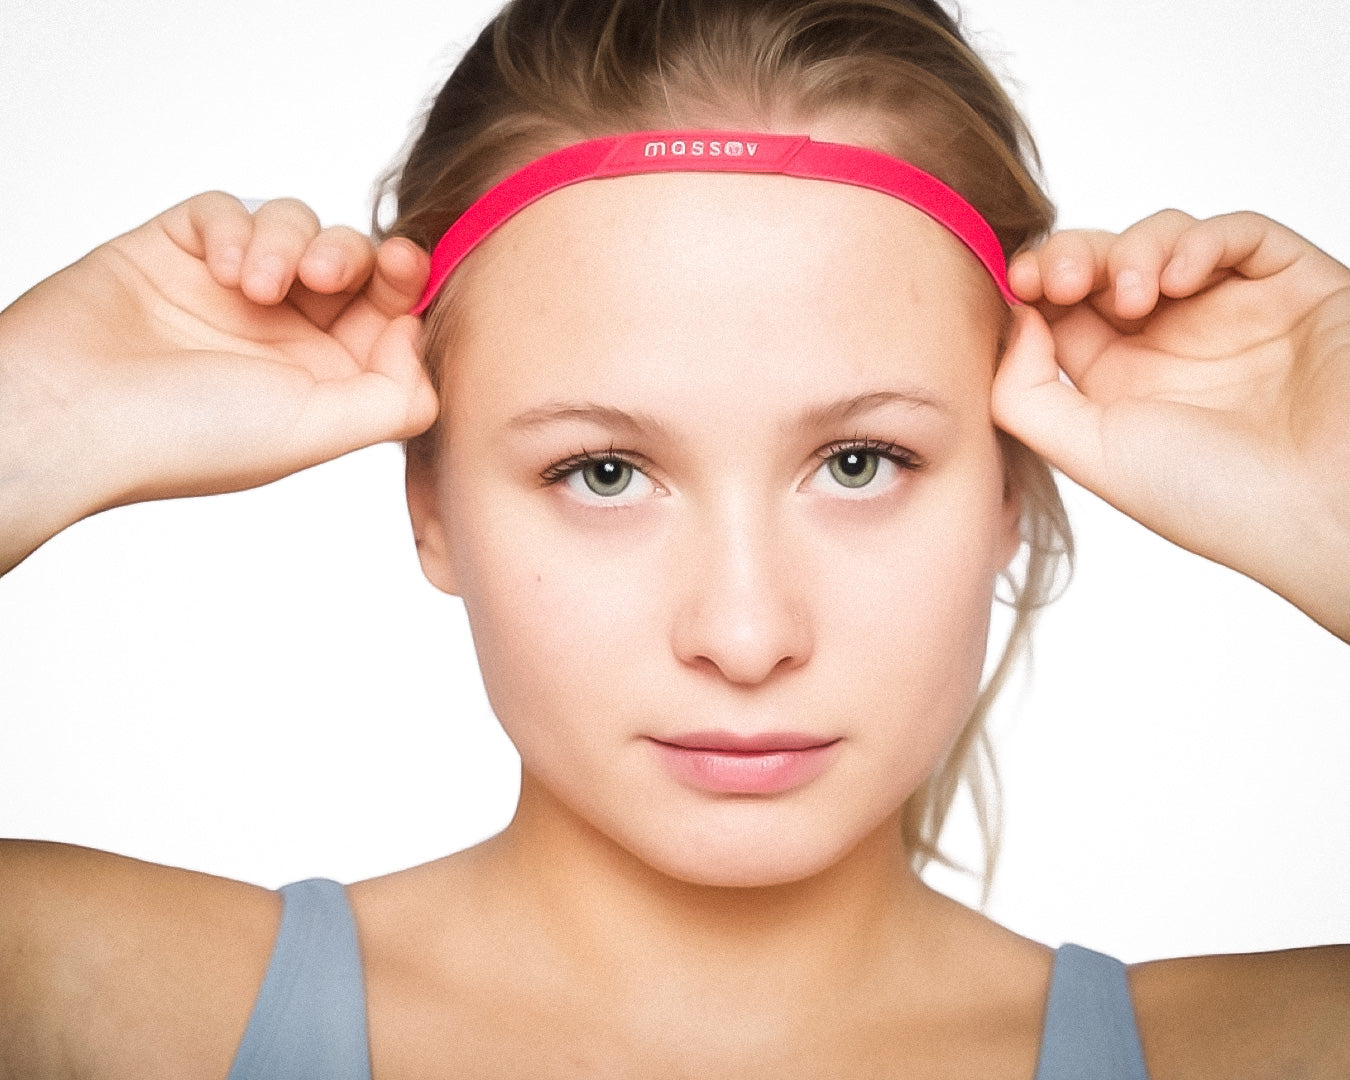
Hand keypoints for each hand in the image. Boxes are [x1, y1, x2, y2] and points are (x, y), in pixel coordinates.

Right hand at [0, 192, 437, 572]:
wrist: (70, 415)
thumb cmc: (191, 437)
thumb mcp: (318, 431)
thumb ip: (395, 397)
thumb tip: (419, 338)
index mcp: (324, 379)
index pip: (389, 316)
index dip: (406, 285)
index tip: (405, 267)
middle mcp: (284, 334)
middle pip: (354, 264)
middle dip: (355, 256)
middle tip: (332, 271)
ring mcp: (232, 290)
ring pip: (298, 228)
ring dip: (291, 243)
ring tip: (259, 285)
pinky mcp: (179, 250)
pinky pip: (230, 210)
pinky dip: (236, 229)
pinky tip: (222, 268)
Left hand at [993, 210, 1349, 639]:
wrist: (1330, 509)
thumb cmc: (1215, 499)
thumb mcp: (1089, 454)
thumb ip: (1024, 393)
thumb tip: (1013, 318)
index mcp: (1118, 386)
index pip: (1059, 311)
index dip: (1033, 285)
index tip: (1017, 283)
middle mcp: (1171, 346)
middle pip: (1101, 265)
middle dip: (1070, 256)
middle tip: (1058, 276)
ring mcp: (1231, 312)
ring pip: (1162, 239)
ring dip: (1131, 250)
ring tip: (1133, 294)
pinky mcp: (1293, 286)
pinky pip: (1239, 234)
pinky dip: (1199, 241)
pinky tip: (1180, 279)